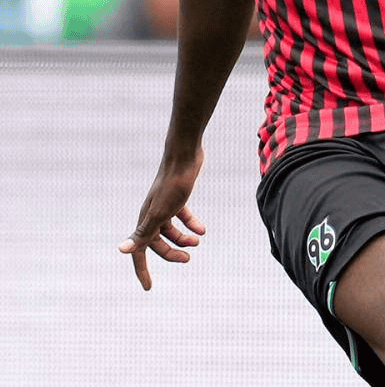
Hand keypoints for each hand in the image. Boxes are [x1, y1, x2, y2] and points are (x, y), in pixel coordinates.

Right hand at [118, 147, 206, 289]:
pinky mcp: (178, 197)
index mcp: (145, 221)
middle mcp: (152, 215)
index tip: (149, 288)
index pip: (140, 252)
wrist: (185, 156)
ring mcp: (165, 206)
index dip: (142, 271)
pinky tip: (202, 229)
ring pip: (171, 230)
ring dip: (184, 238)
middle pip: (158, 243)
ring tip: (198, 241)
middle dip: (172, 253)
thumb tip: (121, 250)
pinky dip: (191, 224)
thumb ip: (143, 233)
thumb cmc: (172, 184)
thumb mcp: (160, 212)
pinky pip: (182, 216)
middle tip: (189, 259)